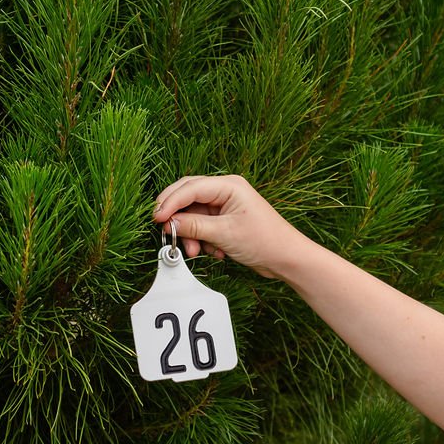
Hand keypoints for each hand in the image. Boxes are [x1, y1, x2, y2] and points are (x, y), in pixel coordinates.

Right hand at [152, 175, 303, 278]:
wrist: (286, 258)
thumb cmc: (265, 241)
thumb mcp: (224, 234)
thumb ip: (194, 227)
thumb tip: (169, 223)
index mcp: (229, 185)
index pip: (190, 188)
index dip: (170, 202)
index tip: (157, 218)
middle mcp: (225, 191)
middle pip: (188, 197)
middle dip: (178, 218)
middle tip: (166, 232)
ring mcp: (225, 206)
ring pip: (194, 215)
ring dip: (191, 234)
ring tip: (197, 251)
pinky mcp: (225, 220)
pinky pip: (202, 226)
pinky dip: (202, 239)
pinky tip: (213, 251)